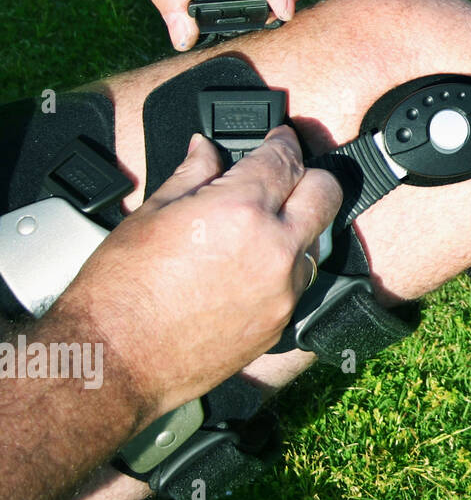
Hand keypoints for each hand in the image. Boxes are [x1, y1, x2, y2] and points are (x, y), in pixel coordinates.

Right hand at [54, 127, 341, 422]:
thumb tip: (206, 149)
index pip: (285, 159)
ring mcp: (284, 289)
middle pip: (326, 192)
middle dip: (309, 175)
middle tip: (285, 175)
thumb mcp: (151, 214)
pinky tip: (250, 267)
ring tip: (259, 228)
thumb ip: (193, 175)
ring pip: (317, 240)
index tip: (279, 138)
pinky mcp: (282, 321)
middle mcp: (275, 248)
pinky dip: (284, 267)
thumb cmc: (121, 291)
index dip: (283, 141)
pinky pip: (299, 281)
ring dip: (298, 227)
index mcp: (241, 210)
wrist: (115, 361)